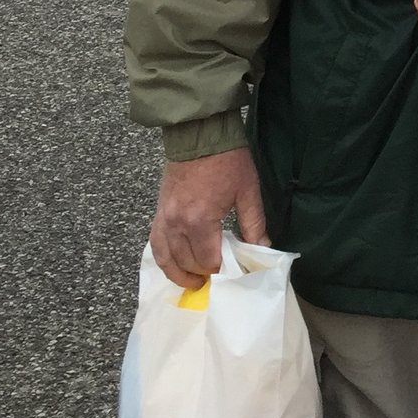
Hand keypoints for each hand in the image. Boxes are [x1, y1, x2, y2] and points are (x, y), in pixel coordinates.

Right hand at [150, 147, 267, 289]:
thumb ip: (254, 224)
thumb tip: (263, 249)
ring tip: (194, 283)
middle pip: (187, 262)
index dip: (221, 271)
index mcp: (200, 221)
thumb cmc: (228, 160)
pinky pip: (155, 243)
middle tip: (217, 279)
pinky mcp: (159, 211)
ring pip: (166, 258)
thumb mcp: (248, 191)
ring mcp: (164, 218)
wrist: (200, 134)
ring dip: (178, 273)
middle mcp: (177, 224)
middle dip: (202, 274)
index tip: (233, 274)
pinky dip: (163, 258)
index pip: (208, 261)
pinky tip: (174, 263)